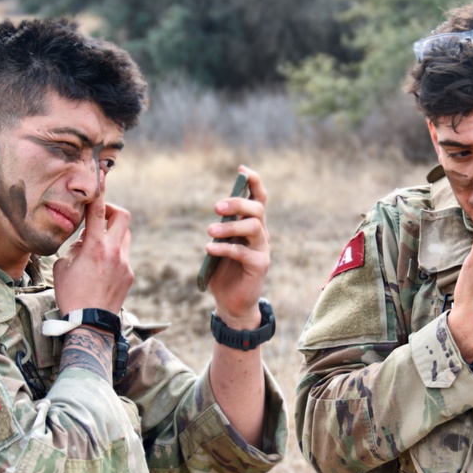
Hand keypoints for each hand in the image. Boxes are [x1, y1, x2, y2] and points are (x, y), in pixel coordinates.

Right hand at [53, 190, 133, 314]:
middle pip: (123, 216)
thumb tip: (84, 241)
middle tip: (98, 217)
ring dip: (113, 233)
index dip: (99, 191)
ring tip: (96, 245)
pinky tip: (100, 268)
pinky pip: (124, 255)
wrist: (90, 323)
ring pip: (125, 236)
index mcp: (95, 247)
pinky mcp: (130, 274)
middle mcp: (115, 252)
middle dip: (111, 211)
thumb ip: (75, 247)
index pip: (98, 210)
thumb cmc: (71, 295)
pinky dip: (114, 253)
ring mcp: (125, 263)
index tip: (101, 177)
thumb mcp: (62, 266)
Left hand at [205, 166, 270, 328]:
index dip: (253, 182)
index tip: (242, 170)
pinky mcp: (260, 266)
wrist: (231, 303)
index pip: (259, 198)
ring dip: (229, 226)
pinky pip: (243, 252)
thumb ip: (222, 228)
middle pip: (257, 209)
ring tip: (210, 231)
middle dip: (237, 203)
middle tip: (216, 207)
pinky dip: (224, 248)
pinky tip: (209, 248)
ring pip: (253, 227)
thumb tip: (219, 211)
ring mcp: (262, 249)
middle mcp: (261, 234)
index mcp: (252, 225)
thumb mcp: (220, 244)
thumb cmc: (224, 271)